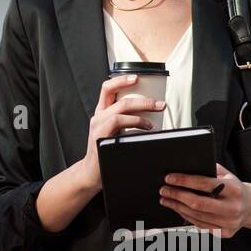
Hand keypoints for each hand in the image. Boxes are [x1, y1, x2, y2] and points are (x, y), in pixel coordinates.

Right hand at [76, 73, 166, 197]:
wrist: (91, 172)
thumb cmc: (106, 152)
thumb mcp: (115, 132)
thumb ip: (127, 121)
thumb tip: (152, 115)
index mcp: (102, 112)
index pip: (107, 89)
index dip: (121, 80)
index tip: (137, 77)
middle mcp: (98, 116)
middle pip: (118, 97)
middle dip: (142, 98)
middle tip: (159, 103)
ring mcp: (98, 125)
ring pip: (120, 108)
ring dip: (141, 110)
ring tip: (155, 116)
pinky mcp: (100, 136)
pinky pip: (118, 122)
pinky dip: (135, 122)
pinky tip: (146, 128)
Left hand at [158, 162, 250, 237]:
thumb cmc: (234, 188)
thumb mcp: (227, 174)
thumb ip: (209, 169)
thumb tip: (185, 166)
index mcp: (234, 189)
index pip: (204, 184)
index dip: (184, 181)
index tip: (169, 178)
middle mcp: (233, 208)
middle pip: (198, 203)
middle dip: (177, 195)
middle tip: (163, 190)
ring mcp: (230, 223)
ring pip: (196, 216)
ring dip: (177, 207)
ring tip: (166, 199)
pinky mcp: (225, 233)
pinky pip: (200, 225)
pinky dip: (185, 216)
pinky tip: (177, 208)